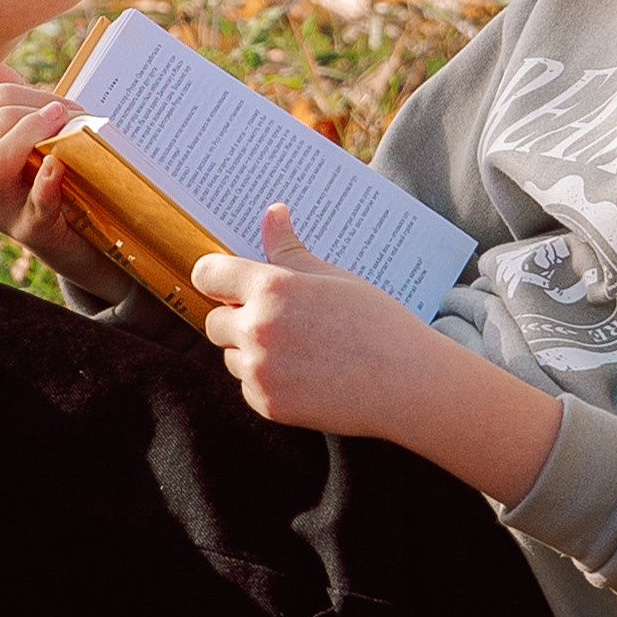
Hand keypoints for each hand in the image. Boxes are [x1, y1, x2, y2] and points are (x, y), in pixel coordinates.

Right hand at [0, 69, 134, 303]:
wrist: (84, 241)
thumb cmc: (60, 183)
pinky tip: (59, 165)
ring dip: (34, 135)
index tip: (66, 108)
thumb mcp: (35, 143)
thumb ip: (15, 108)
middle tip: (77, 118)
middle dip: (42, 111)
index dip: (37, 95)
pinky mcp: (30, 232)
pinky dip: (46, 181)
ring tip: (64, 125)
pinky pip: (34, 203)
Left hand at [192, 205, 561, 503]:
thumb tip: (272, 212)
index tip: (225, 282)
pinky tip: (305, 375)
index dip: (215, 276)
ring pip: (232, 356)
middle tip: (280, 320)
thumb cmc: (375, 322)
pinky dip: (267, 382)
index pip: (208, 275)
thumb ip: (288, 249)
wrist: (408, 382)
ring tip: (299, 349)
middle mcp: (257, 329)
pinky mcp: (268, 404)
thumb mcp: (331, 276)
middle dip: (238, 318)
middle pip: (215, 321)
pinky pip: (249, 387)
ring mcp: (261, 370)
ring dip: (251, 352)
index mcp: (271, 288)